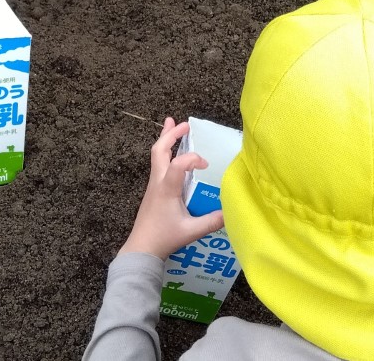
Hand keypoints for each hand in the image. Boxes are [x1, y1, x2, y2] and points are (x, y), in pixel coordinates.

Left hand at [119, 118, 224, 259]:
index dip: (193, 158)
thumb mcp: (191, 231)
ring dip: (166, 139)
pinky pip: (158, 164)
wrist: (141, 249)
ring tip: (172, 124)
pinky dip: (166, 152)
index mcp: (167, 188)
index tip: (205, 166)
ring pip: (156, 155)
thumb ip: (212, 221)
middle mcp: (158, 182)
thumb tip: (232, 211)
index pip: (179, 163)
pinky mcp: (153, 191)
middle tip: (184, 124)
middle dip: (171, 134)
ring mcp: (153, 186)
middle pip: (160, 150)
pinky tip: (173, 153)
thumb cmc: (164, 238)